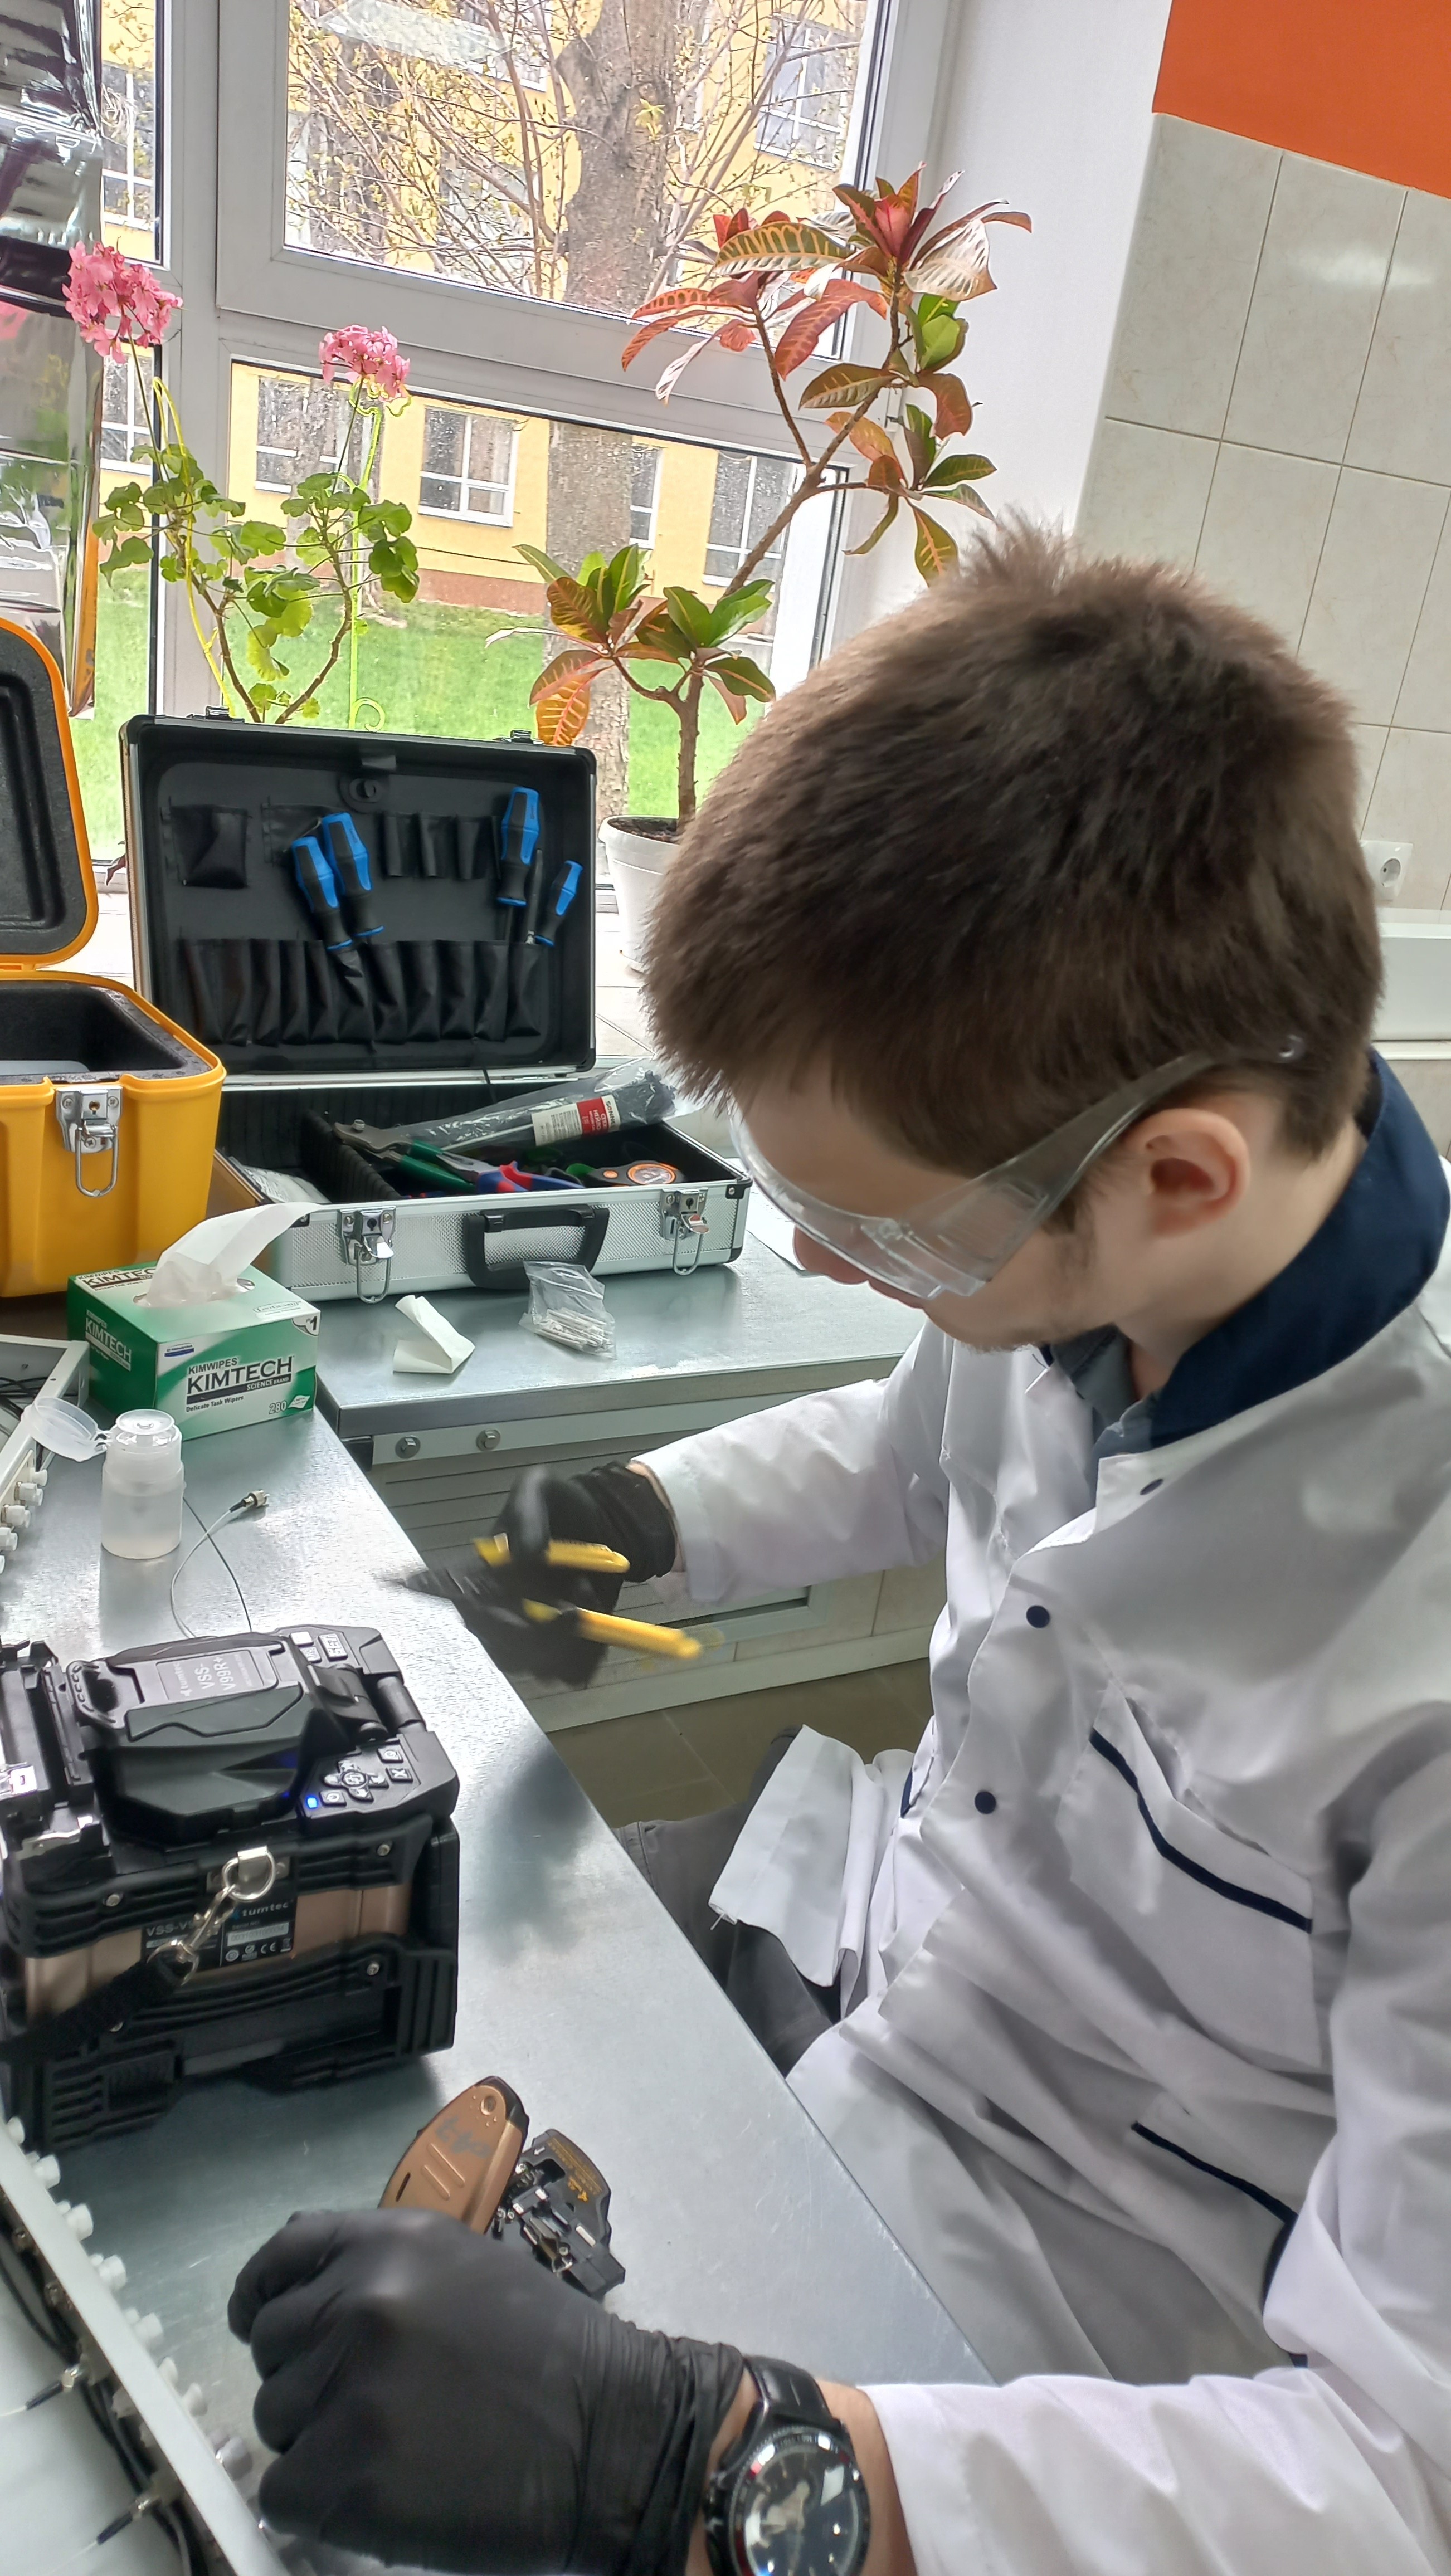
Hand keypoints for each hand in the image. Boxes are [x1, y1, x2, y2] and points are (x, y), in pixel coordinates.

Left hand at [229, 2208, 741, 2573]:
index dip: (262, 2294)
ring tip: (390, 2447)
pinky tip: (377, 2492)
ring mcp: (349, 2391)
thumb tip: (308, 2297)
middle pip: (271, 2346)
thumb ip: (386, 2269)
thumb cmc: (552, 2356)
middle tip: (366, 2404)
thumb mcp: (467, 2268)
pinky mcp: (349, 2477)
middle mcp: (360, 2304)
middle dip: (305, 2376)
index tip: (258, 2322)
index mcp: (390, 2245)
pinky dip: (317, 2501)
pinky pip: (284, 2493)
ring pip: (274, 2420)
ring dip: (315, 2439)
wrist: (613, 2437)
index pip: (283, 2255)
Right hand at [438, 1462, 678, 1684]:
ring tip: (588, 1593)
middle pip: (502, 1649)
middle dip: (543, 1635)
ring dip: (572, 1639)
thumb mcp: (539, 1488)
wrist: (605, 1525)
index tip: (512, 1612)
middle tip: (576, 1610)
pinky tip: (600, 1617)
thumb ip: (527, 1513)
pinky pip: (569, 1674)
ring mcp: (526, 1637)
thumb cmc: (561, 1506)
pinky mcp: (559, 1651)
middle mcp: (496, 1612)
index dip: (478, 1615)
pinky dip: (590, 1654)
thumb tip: (524, 1554)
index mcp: (479, 1574)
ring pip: (537, 1667)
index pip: (461, 1603)